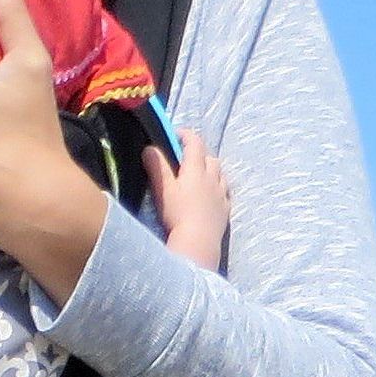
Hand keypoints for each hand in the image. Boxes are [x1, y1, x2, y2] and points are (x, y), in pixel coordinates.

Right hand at [143, 129, 229, 272]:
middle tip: (185, 159)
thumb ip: (156, 167)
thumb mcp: (163, 189)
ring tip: (200, 176)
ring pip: (220, 174)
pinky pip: (225, 193)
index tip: (175, 134)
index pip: (194, 143)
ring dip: (210, 170)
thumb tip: (149, 148)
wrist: (198, 241)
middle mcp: (212, 178)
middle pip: (209, 157)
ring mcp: (221, 194)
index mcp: (196, 169)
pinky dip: (218, 188)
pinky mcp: (225, 209)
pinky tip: (212, 195)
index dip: (185, 135)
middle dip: (198, 154)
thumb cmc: (178, 215)